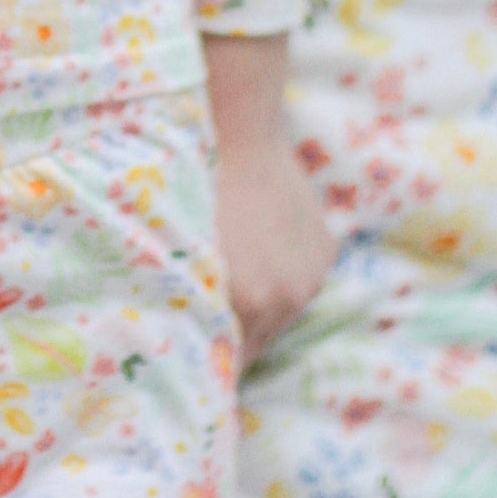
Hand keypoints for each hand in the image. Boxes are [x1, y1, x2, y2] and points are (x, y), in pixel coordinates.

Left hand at [201, 32, 335, 369]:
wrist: (232, 124)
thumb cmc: (183, 184)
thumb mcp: (172, 252)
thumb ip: (183, 304)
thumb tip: (175, 346)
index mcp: (246, 303)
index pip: (228, 367)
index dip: (206, 369)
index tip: (189, 373)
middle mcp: (285, 298)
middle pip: (254, 345)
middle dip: (229, 338)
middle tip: (200, 324)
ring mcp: (309, 275)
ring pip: (278, 313)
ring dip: (256, 306)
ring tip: (228, 277)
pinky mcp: (324, 252)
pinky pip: (298, 279)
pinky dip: (279, 274)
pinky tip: (255, 245)